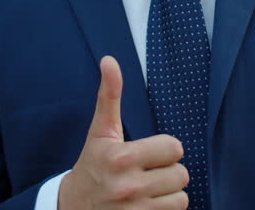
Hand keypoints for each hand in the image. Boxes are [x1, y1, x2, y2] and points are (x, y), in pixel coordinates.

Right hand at [58, 56, 189, 209]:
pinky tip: (148, 205)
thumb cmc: (91, 166)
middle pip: (181, 174)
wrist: (72, 209)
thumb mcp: (100, 132)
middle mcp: (128, 186)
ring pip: (181, 197)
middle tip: (147, 173)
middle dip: (168, 172)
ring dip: (169, 194)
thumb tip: (109, 60)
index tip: (148, 154)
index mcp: (121, 157)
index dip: (165, 150)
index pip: (174, 148)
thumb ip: (109, 96)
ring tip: (149, 191)